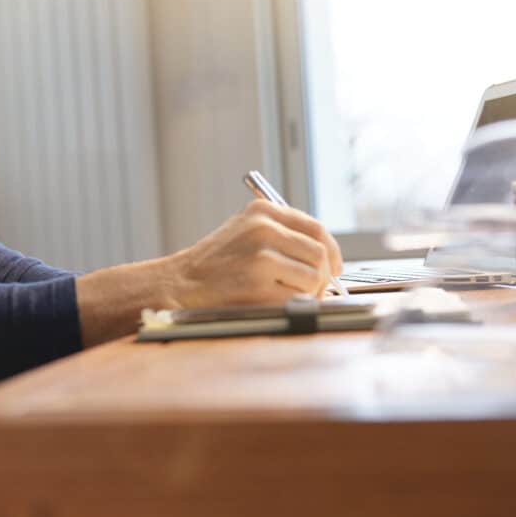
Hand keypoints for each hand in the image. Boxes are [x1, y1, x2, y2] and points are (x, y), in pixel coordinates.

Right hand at [171, 199, 343, 306]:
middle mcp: (263, 228)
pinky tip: (271, 302)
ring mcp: (261, 256)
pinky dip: (292, 305)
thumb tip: (326, 255)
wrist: (181, 282)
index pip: (315, 227)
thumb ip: (281, 234)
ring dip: (308, 292)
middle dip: (322, 276)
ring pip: (314, 277)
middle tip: (312, 289)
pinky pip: (298, 298)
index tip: (334, 266)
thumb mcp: (244, 232)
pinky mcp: (258, 283)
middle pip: (320, 253)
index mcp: (262, 211)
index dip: (331, 250)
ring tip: (285, 294)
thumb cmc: (214, 263)